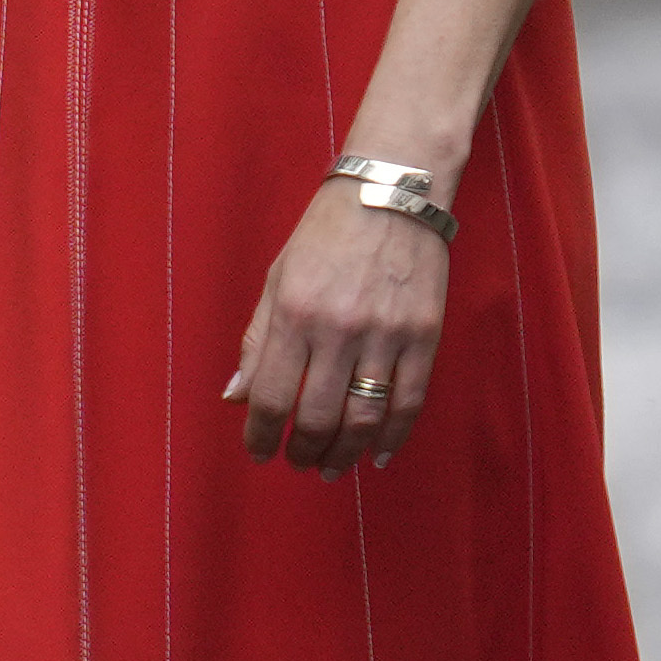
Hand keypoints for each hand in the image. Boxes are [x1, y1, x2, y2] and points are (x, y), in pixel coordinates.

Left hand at [226, 176, 453, 474]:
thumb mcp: (277, 280)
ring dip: (344, 452)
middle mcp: (339, 328)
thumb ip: (258, 341)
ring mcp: (387, 334)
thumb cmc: (325, 236)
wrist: (393, 194)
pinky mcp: (425, 335)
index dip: (259, 434)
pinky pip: (410, 401)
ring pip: (364, 417)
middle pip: (317, 415)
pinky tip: (379, 455)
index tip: (257, 451)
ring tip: (330, 467)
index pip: (270, 395)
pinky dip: (394, 437)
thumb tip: (235, 396)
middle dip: (302, 450)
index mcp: (295, 313)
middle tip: (296, 463)